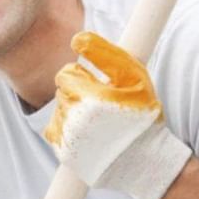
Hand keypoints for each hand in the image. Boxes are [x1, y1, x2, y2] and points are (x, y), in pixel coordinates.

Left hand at [44, 31, 192, 198]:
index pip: (65, 74)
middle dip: (78, 93)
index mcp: (91, 98)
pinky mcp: (64, 154)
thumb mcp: (135, 77)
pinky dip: (67, 128)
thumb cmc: (143, 113)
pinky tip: (88, 132)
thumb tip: (77, 39)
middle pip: (61, 92)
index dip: (83, 78)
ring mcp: (68, 139)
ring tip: (98, 120)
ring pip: (58, 110)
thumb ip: (106, 54)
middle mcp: (75, 120)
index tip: (100, 87)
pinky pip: (54, 131)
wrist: (145, 159)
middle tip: (102, 104)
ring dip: (73, 110)